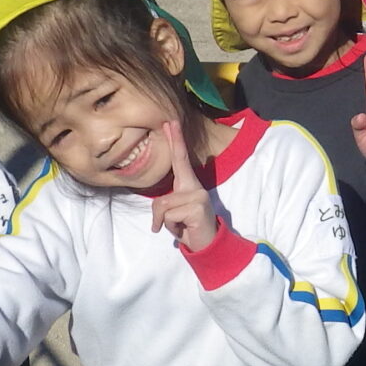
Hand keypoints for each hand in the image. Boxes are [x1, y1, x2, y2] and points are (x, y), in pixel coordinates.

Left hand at [147, 122, 219, 250]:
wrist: (206, 245)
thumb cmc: (187, 227)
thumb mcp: (173, 214)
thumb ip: (166, 204)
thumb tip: (159, 209)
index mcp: (189, 186)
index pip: (180, 160)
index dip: (176, 142)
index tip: (170, 123)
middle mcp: (195, 187)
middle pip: (165, 189)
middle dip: (167, 174)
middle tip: (170, 121)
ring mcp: (197, 196)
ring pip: (162, 206)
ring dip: (163, 222)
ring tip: (178, 226)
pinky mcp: (197, 207)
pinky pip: (169, 216)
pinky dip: (171, 227)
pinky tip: (183, 230)